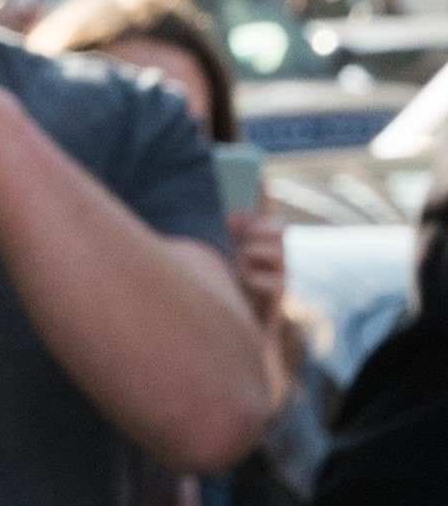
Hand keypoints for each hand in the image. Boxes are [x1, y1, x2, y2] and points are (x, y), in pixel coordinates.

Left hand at [226, 204, 288, 345]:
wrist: (235, 333)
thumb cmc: (228, 293)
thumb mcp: (226, 261)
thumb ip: (232, 237)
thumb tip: (236, 214)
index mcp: (259, 243)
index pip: (265, 212)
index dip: (263, 192)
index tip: (257, 172)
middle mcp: (275, 254)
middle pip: (278, 226)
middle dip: (257, 225)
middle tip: (234, 227)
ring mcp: (280, 273)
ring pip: (275, 249)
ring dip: (251, 252)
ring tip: (237, 265)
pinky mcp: (280, 294)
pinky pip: (271, 279)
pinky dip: (252, 279)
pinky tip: (242, 285)